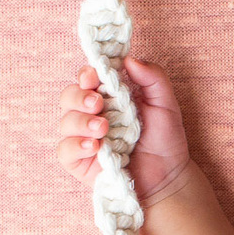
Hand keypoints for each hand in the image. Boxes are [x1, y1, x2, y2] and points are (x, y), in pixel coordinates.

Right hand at [56, 55, 192, 206]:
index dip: (86, 74)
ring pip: (65, 122)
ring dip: (80, 122)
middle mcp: (92, 115)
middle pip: (69, 97)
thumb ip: (152, 77)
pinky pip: (65, 149)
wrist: (168, 176)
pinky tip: (94, 147)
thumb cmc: (165, 139)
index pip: (87, 79)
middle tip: (99, 104)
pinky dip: (76, 145)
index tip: (94, 76)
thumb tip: (129, 58)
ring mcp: (84, 138)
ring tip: (103, 129)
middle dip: (80, 97)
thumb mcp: (165, 103)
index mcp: (108, 97)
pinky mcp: (80, 161)